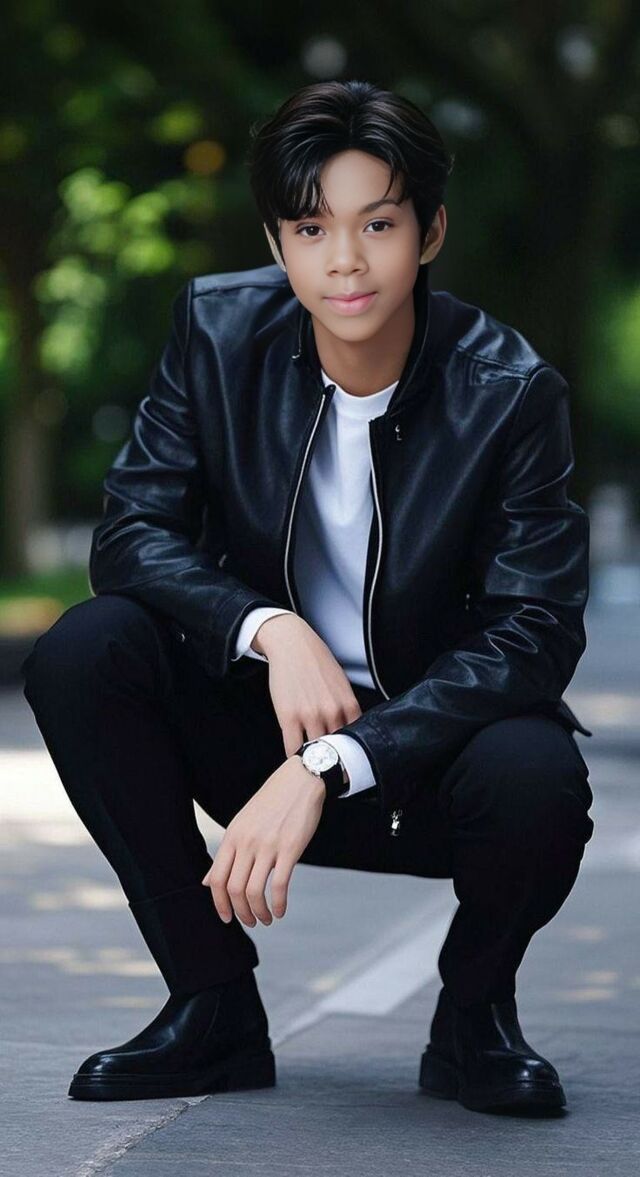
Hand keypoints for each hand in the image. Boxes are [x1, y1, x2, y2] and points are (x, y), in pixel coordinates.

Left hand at [201, 755, 325, 925]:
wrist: (299, 780)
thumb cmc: (271, 803)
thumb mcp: (241, 824)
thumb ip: (226, 853)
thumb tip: (206, 881)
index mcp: (232, 836)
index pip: (216, 879)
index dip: (219, 904)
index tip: (227, 918)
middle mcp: (246, 842)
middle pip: (233, 889)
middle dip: (241, 913)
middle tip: (250, 922)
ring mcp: (267, 845)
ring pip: (254, 891)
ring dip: (259, 912)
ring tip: (266, 919)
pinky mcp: (290, 848)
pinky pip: (279, 885)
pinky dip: (278, 904)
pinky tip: (281, 910)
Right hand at [252, 614, 361, 755]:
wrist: (292, 645)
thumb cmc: (316, 662)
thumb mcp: (341, 684)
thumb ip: (346, 708)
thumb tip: (349, 731)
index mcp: (349, 704)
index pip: (355, 741)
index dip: (349, 754)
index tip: (343, 760)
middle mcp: (333, 712)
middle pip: (336, 749)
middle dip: (332, 759)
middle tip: (327, 767)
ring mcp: (311, 716)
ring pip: (315, 751)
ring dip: (312, 759)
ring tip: (310, 763)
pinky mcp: (289, 717)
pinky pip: (293, 748)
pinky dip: (294, 757)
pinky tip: (294, 757)